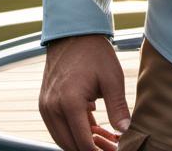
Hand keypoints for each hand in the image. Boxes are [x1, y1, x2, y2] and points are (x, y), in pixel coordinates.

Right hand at [39, 34, 130, 150]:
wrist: (73, 34)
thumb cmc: (95, 53)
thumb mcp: (112, 78)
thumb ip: (117, 107)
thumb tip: (125, 130)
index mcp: (69, 103)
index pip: (83, 142)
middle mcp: (53, 109)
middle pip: (70, 144)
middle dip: (90, 150)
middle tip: (111, 148)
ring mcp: (46, 107)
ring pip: (63, 138)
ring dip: (82, 143)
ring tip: (107, 141)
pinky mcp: (46, 104)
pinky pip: (59, 126)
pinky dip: (75, 131)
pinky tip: (96, 130)